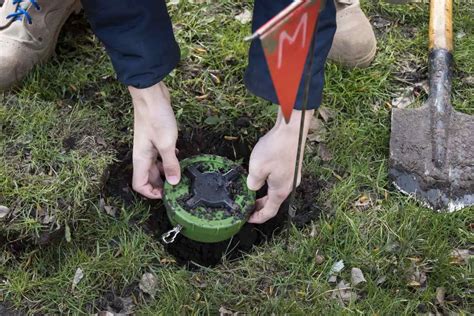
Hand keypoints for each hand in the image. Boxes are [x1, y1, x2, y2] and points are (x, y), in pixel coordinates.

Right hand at [129, 82, 180, 198]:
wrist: (151, 94)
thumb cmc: (156, 118)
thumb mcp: (167, 144)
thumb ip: (171, 164)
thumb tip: (174, 183)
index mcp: (141, 159)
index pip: (139, 184)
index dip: (151, 193)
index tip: (166, 195)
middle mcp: (142, 155)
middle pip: (149, 177)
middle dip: (161, 184)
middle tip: (178, 187)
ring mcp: (148, 146)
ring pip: (156, 166)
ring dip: (166, 171)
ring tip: (181, 173)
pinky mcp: (155, 138)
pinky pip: (160, 155)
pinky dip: (168, 159)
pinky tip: (179, 157)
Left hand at [247, 109, 313, 223]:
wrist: (292, 129)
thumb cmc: (276, 148)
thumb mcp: (256, 168)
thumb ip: (252, 182)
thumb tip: (253, 187)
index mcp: (280, 191)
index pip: (270, 212)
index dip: (258, 218)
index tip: (248, 219)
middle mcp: (289, 186)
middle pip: (274, 202)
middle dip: (260, 206)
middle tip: (247, 207)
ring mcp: (293, 176)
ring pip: (277, 190)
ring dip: (265, 194)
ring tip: (252, 193)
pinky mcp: (292, 166)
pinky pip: (280, 180)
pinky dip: (270, 184)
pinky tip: (262, 176)